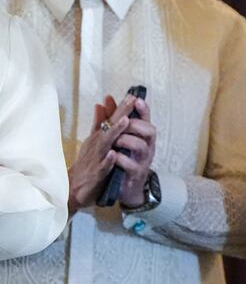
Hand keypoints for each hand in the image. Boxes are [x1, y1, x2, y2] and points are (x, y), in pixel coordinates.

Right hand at [66, 94, 131, 212]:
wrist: (74, 189)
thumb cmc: (87, 163)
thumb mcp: (94, 141)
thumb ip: (99, 124)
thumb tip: (101, 104)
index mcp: (99, 138)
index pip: (111, 120)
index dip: (121, 108)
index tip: (133, 94)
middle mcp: (98, 145)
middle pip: (109, 127)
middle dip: (120, 114)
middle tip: (131, 100)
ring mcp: (96, 159)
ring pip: (106, 144)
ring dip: (114, 132)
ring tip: (125, 121)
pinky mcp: (96, 174)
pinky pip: (102, 167)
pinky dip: (107, 160)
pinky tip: (114, 154)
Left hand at [109, 95, 157, 205]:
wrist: (125, 189)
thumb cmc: (122, 160)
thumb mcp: (116, 137)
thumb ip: (111, 118)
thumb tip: (107, 99)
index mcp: (142, 137)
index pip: (146, 119)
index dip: (143, 110)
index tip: (136, 99)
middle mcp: (147, 147)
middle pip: (150, 130)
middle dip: (135, 124)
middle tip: (122, 123)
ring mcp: (143, 160)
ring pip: (141, 145)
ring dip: (127, 140)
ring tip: (115, 141)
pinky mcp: (136, 174)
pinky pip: (132, 164)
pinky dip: (122, 159)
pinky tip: (114, 156)